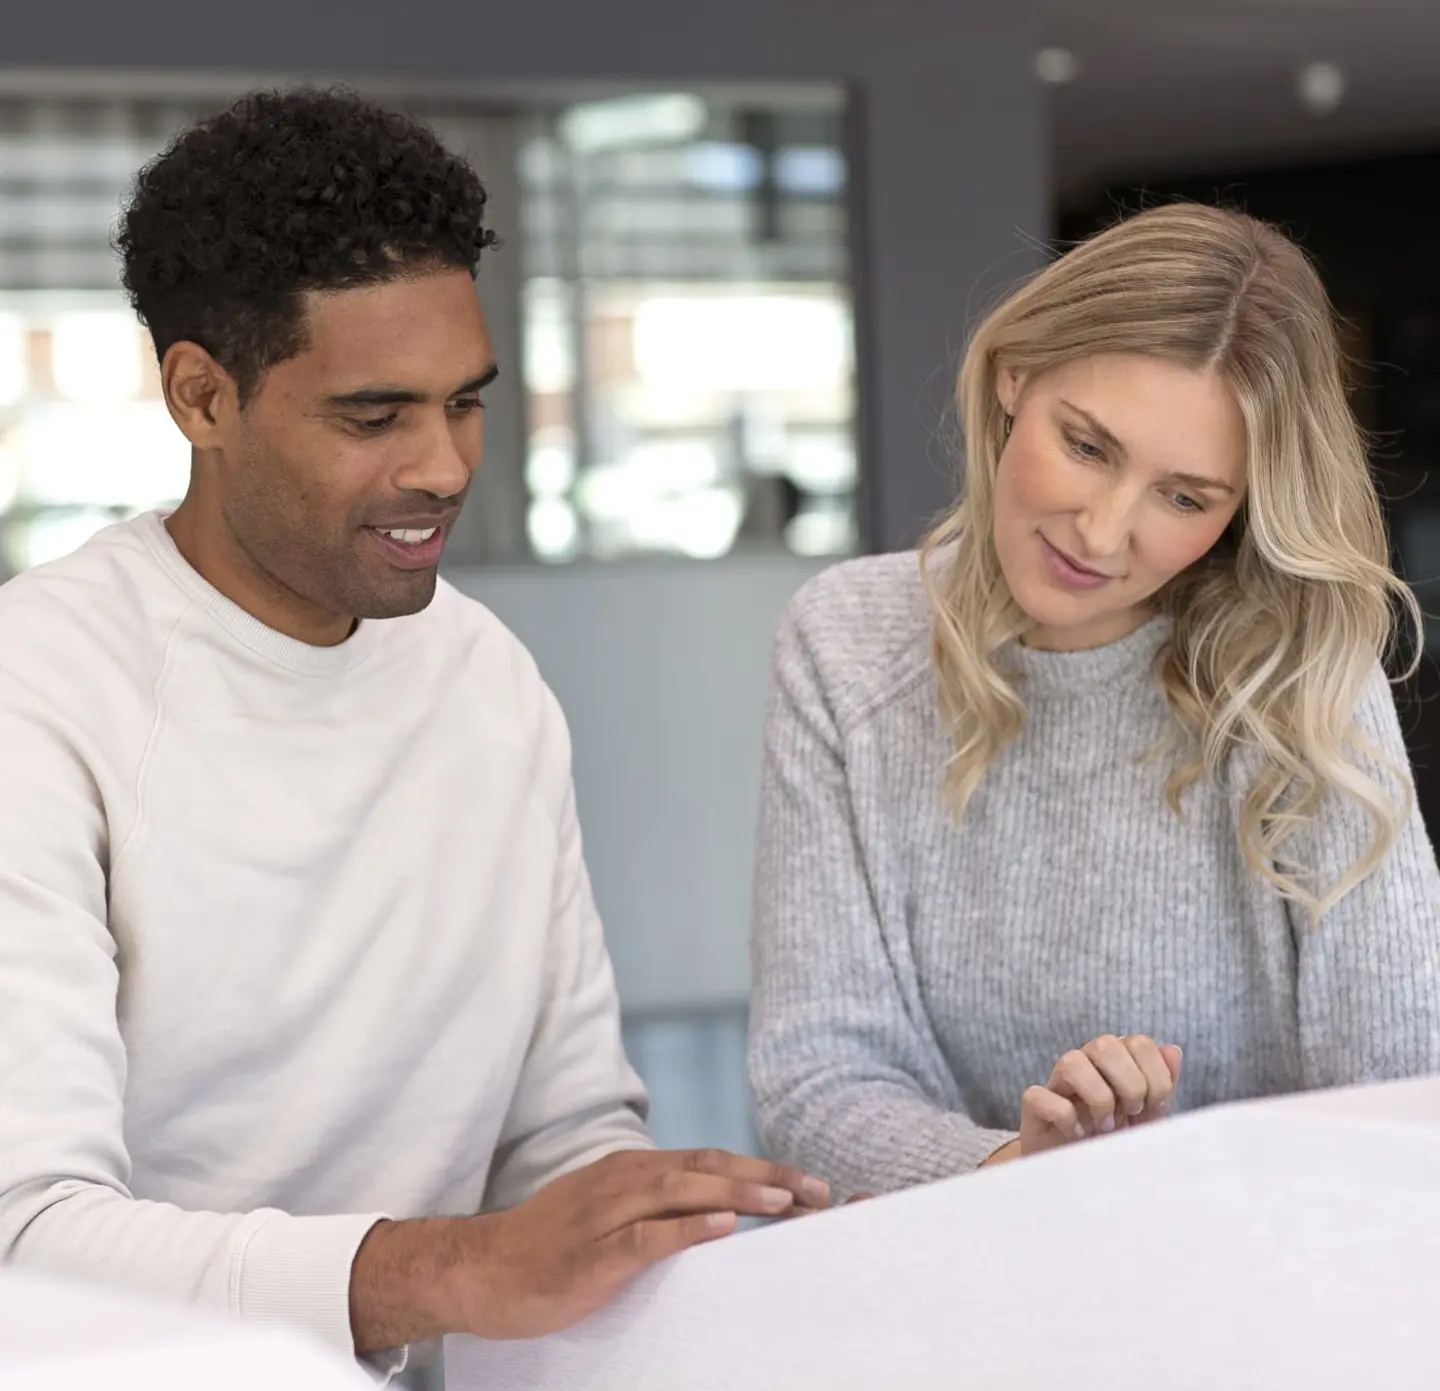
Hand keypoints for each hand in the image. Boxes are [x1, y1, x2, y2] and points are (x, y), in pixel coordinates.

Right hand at [443, 1148, 829, 1339]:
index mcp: (634, 1170)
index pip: (711, 1162)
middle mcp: (625, 1180)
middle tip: (818, 1191)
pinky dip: (687, 1228)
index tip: (810, 1187)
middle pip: (708, 1168)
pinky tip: (722, 1227)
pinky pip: (646, 1236)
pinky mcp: (591, 1253)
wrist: (480, 1269)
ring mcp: (606, 1214)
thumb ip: (657, 1209)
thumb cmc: (551, 1247)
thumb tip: (717, 1216)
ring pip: (682, 1191)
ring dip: (736, 1194)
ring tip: (783, 1201)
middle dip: (766, 1177)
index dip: (762, 1170)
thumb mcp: (609, 1214)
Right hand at [1019, 1035, 1181, 1157]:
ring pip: (1071, 1061)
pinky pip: (1040, 1096)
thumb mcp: (1148, 1119)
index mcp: (1114, 1062)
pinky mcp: (1034, 1106)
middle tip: (1131, 1113)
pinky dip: (1066, 1118)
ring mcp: (1056, 1083)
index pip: (1139, 1042)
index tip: (1154, 1107)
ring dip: (1097, 1097)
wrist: (1081, 1178)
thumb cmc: (1116, 1144)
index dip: (1156, 1075)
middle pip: (1105, 1043)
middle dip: (1130, 1083)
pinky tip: (1079, 1135)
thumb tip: (1172, 1051)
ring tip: (1105, 1126)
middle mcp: (1085, 1064)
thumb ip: (1162, 1085)